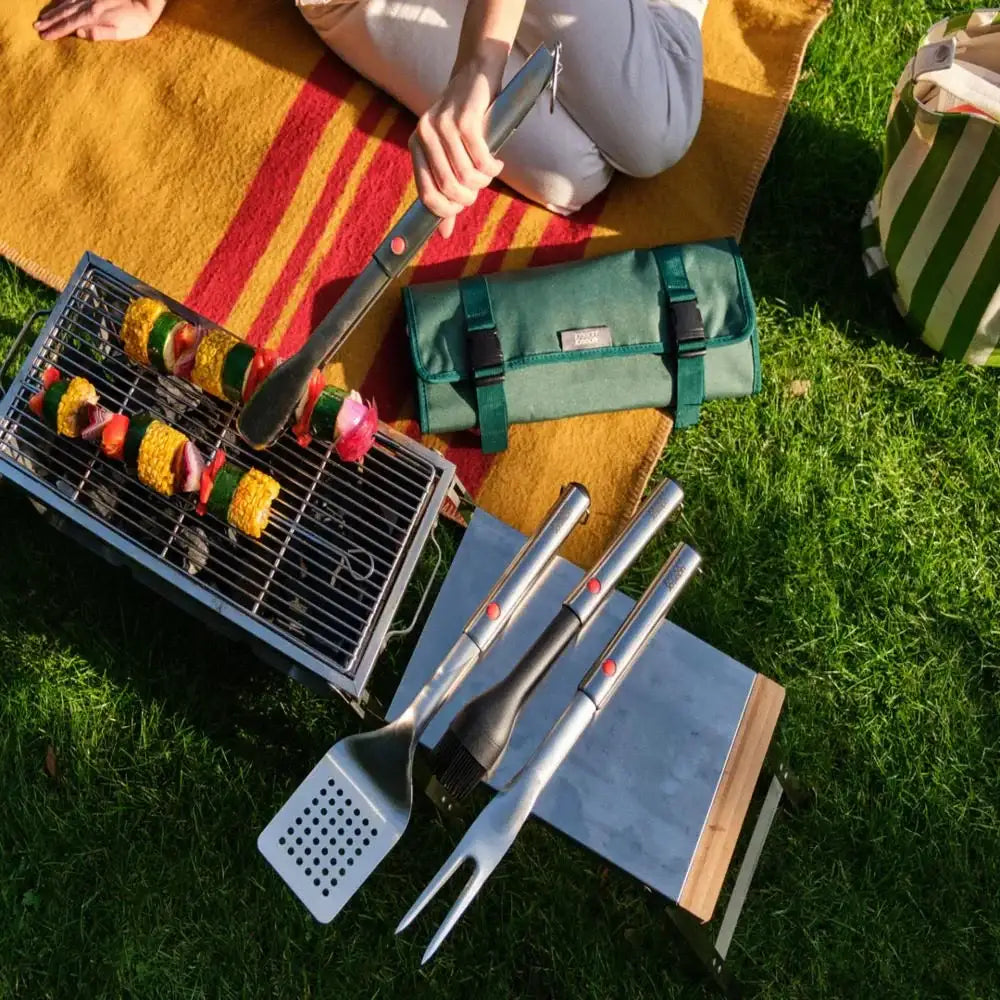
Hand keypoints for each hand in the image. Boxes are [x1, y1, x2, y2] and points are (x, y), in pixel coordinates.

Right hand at [34, 0, 165, 40]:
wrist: (145, 0)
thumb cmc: (138, 21)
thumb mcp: (123, 32)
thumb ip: (101, 33)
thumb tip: (79, 33)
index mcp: (93, 16)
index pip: (69, 25)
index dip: (55, 30)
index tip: (43, 36)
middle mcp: (88, 3)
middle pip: (64, 13)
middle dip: (50, 21)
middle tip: (36, 27)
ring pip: (66, 3)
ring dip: (53, 10)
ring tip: (42, 17)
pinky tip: (58, 1)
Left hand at [409, 55, 505, 238]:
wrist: (477, 72)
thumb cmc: (466, 120)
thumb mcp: (451, 154)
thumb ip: (445, 190)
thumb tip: (443, 234)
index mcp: (416, 146)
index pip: (427, 197)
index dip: (449, 210)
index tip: (464, 204)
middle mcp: (424, 135)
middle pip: (449, 190)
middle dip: (470, 196)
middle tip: (480, 186)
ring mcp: (443, 126)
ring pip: (466, 177)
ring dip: (484, 180)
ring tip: (490, 171)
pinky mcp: (464, 120)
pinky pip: (481, 160)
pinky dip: (492, 168)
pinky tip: (496, 162)